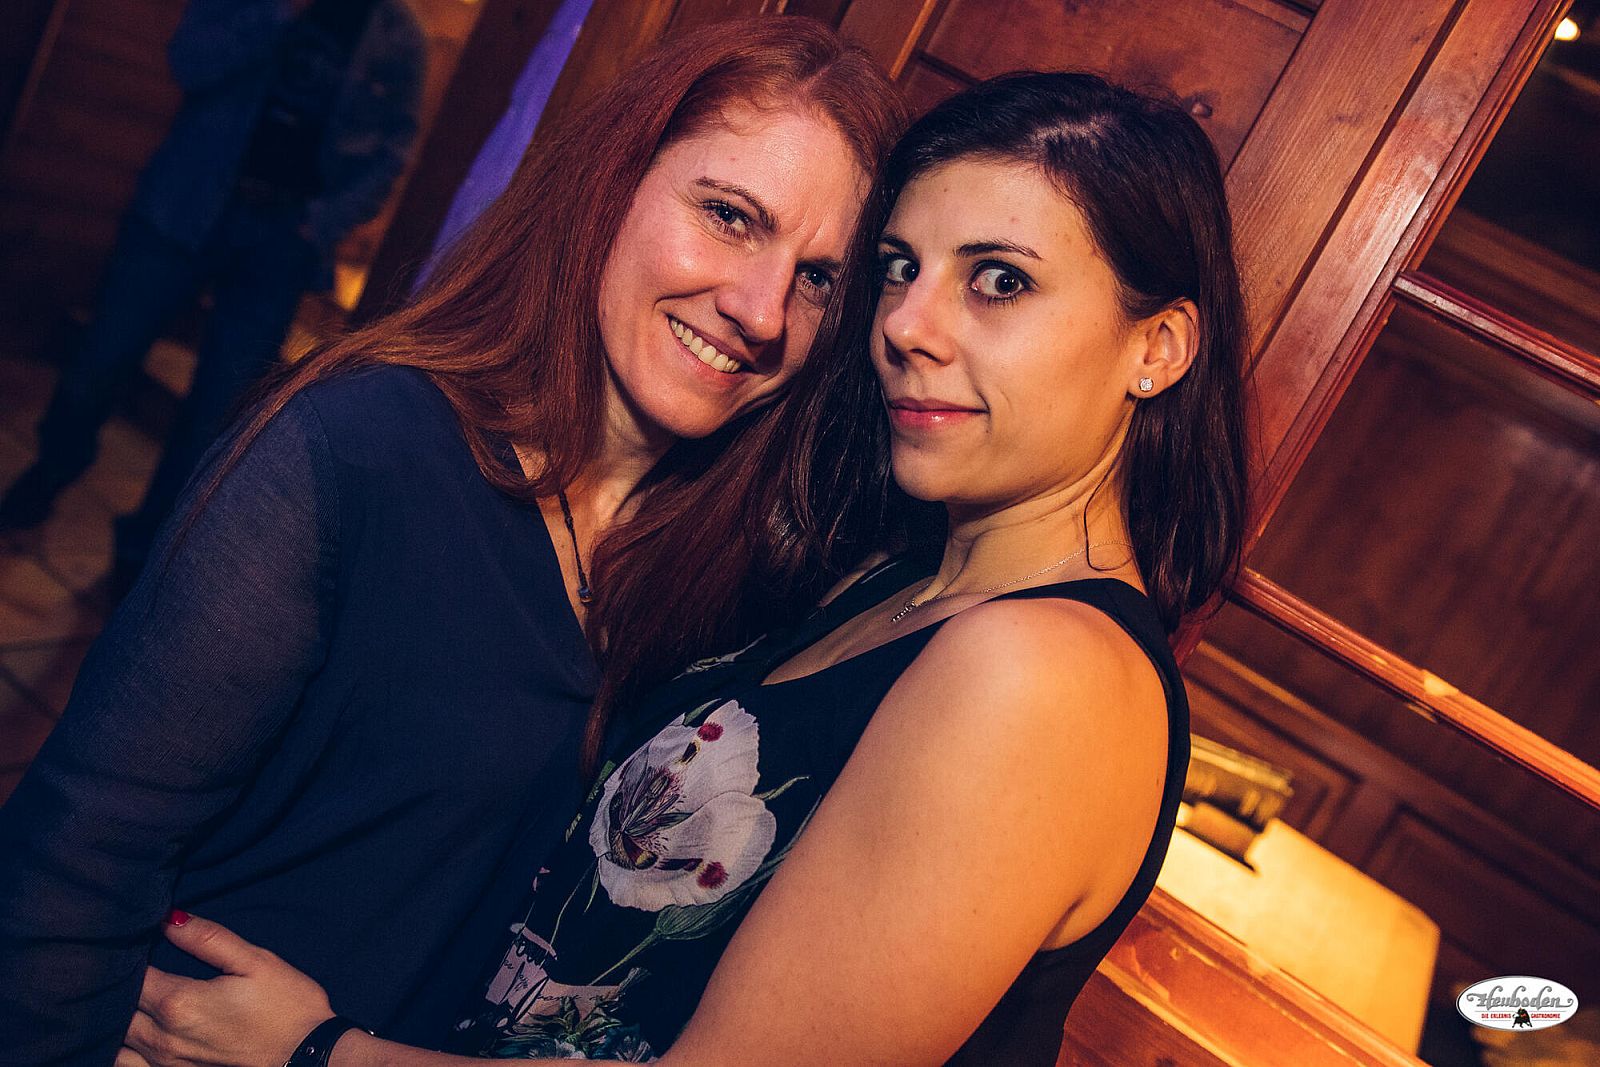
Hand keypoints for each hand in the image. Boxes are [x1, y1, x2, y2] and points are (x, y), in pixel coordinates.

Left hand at [120, 911, 333, 1066]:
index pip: (131, 975)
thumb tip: (169, 918)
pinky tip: (133, 1032)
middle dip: (118, 984)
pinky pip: (126, 1065)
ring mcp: (165, 1064)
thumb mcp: (255, 962)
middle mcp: (163, 1038)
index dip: (128, 954)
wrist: (308, 1056)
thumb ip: (208, 939)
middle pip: (117, 1007)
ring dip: (117, 1017)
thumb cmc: (287, 1006)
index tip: (134, 939)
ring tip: (130, 996)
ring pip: (116, 1040)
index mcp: (180, 1003)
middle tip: (129, 964)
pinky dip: (121, 1048)